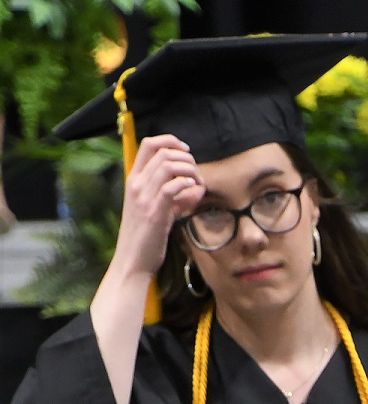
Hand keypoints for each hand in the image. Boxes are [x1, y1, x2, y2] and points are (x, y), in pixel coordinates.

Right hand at [112, 134, 203, 281]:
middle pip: (163, 151)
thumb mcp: (159, 211)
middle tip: (196, 174)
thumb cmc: (146, 238)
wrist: (132, 262)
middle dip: (186, 158)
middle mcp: (136, 184)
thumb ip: (176, 198)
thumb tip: (196, 187)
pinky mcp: (154, 212)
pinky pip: (173, 187)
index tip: (186, 152)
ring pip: (169, 165)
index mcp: (134, 180)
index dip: (170, 141)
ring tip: (198, 183)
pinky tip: (194, 192)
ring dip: (190, 170)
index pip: (148, 144)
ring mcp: (144, 197)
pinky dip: (187, 185)